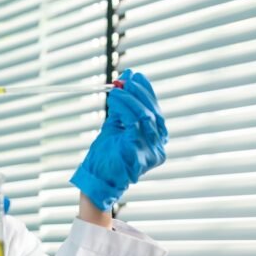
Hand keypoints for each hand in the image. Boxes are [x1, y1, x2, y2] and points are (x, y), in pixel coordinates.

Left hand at [69, 69, 167, 210]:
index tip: (136, 76)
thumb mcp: (117, 126)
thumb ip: (123, 106)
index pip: (157, 112)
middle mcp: (158, 147)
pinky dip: (125, 108)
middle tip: (125, 80)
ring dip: (130, 99)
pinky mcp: (139, 152)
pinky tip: (116, 101)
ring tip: (117, 90)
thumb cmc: (107, 156)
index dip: (148, 92)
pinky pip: (135, 123)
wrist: (97, 179)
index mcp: (156, 141)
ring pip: (146, 116)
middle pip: (154, 113)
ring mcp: (151, 152)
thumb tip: (126, 79)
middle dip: (139, 92)